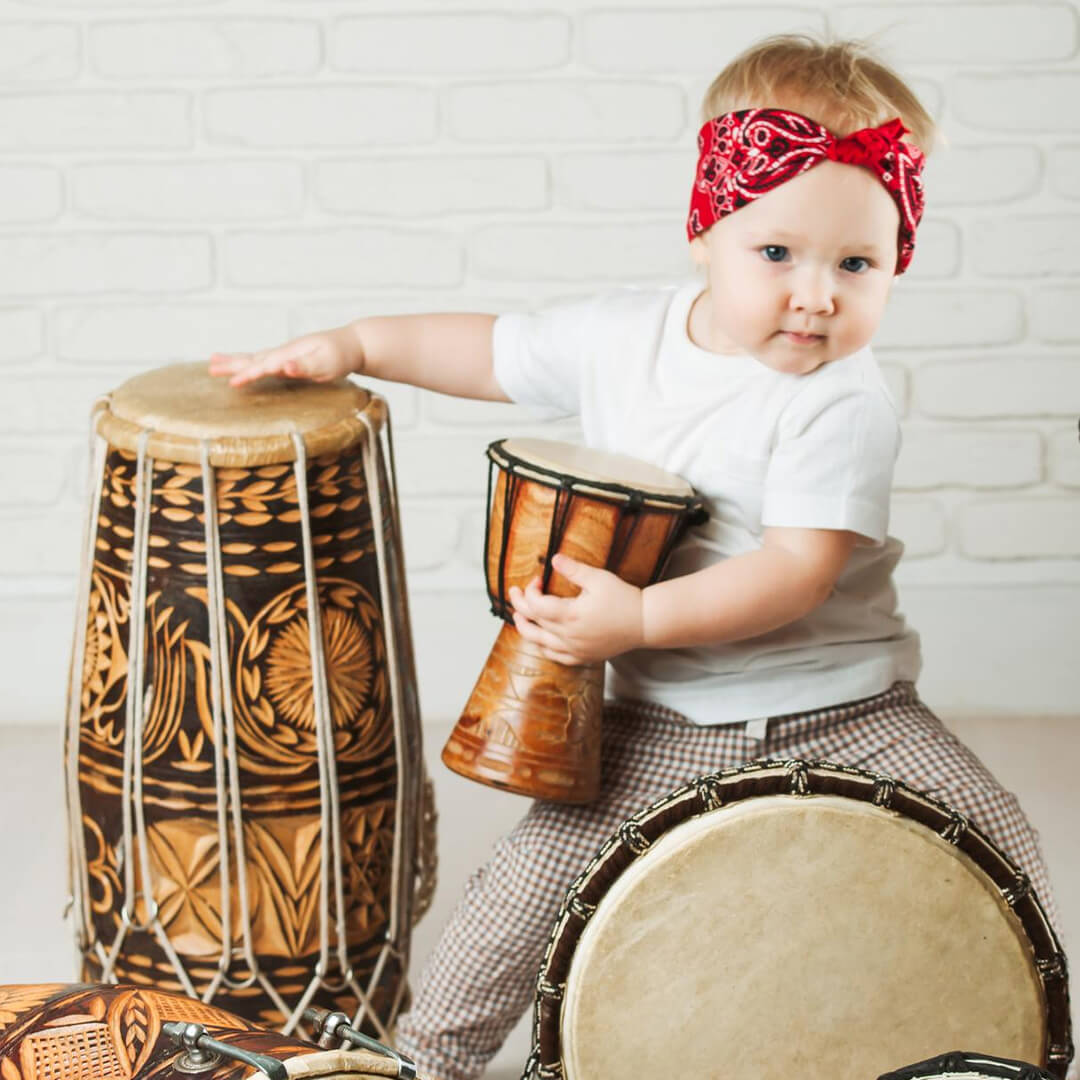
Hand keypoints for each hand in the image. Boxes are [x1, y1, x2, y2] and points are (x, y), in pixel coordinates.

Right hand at [208, 325, 360, 387]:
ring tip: (214, 363)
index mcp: (290, 353)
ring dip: (235, 361)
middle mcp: (284, 352)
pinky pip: (264, 362)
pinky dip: (250, 363)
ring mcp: (286, 355)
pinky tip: (246, 366)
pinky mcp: (290, 360)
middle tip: (209, 367)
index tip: (232, 384)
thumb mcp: (326, 363)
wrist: (354, 344)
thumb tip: (284, 367)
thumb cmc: (341, 355)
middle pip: (252, 358)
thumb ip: (305, 366)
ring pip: (255, 358)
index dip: (249, 374)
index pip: (265, 365)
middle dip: (231, 364)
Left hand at [508, 553, 644, 665]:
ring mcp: (574, 649)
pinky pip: (555, 657)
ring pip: (539, 643)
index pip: (535, 605)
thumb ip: (573, 569)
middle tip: (514, 593)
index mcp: (569, 615)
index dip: (529, 590)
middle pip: (532, 623)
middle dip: (520, 606)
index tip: (537, 579)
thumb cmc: (624, 599)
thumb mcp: (598, 578)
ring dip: (525, 629)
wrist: (645, 623)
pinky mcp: (583, 657)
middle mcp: (568, 636)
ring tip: (518, 618)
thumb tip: (553, 559)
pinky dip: (543, 647)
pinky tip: (541, 640)